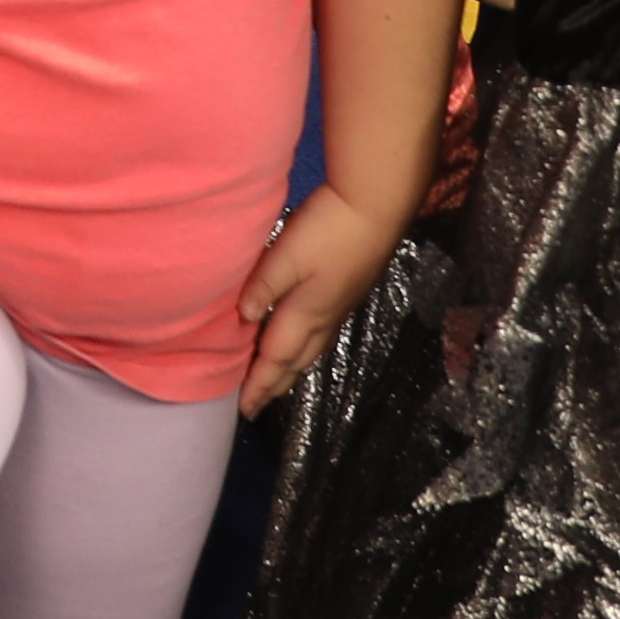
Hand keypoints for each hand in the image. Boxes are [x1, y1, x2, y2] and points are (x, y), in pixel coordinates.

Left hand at [233, 180, 406, 415]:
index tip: (244, 410)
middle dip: (274, 385)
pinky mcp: (347, 294)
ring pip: (310, 352)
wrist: (376, 208)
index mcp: (305, 314)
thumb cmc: (329, 229)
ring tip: (276, 382)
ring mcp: (339, 308)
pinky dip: (305, 351)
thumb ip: (263, 285)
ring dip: (290, 371)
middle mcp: (323, 320)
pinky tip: (303, 343)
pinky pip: (321, 338)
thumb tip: (242, 318)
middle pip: (294, 363)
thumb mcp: (287, 254)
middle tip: (255, 405)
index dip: (259, 384)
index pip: (276, 359)